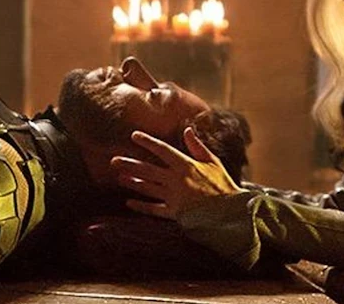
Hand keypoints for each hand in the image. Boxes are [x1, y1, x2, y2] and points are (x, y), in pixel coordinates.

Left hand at [111, 127, 243, 219]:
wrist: (229, 212)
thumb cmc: (223, 185)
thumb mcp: (212, 162)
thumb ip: (197, 146)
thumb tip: (187, 130)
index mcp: (186, 165)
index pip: (162, 150)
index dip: (147, 142)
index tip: (134, 136)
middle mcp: (176, 180)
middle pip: (148, 169)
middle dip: (130, 163)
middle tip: (114, 160)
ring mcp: (173, 197)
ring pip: (148, 187)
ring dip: (132, 182)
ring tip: (120, 177)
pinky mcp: (173, 212)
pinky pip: (153, 209)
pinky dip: (141, 206)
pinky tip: (129, 202)